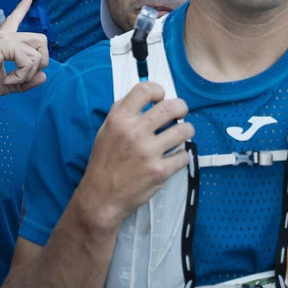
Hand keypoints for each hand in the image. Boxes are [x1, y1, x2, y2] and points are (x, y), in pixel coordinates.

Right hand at [0, 0, 49, 102]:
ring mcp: (4, 38)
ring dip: (28, 74)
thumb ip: (24, 81)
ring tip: (12, 81)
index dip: (22, 8)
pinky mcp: (3, 44)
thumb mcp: (6, 84)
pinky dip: (22, 76)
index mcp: (3, 42)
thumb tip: (44, 77)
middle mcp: (4, 36)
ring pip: (37, 54)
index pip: (15, 19)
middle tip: (25, 76)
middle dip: (42, 61)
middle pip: (41, 39)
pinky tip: (7, 80)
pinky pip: (28, 61)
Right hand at [77, 81, 193, 234]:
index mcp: (119, 120)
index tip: (161, 96)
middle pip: (170, 107)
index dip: (157, 90)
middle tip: (181, 111)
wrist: (101, 197)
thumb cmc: (104, 164)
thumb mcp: (105, 131)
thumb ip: (123, 113)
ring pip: (183, 130)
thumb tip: (144, 99)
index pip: (144, 90)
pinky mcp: (159, 171)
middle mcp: (134, 133)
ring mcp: (148, 152)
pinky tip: (176, 156)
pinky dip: (183, 155)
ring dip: (187, 130)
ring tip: (183, 132)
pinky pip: (183, 156)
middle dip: (181, 106)